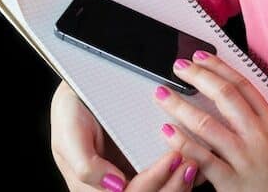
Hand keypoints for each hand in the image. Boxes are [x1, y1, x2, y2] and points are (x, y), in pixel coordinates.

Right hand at [51, 82, 198, 190]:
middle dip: (174, 184)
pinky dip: (189, 173)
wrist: (84, 86)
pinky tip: (199, 158)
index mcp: (95, 188)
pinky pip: (172, 178)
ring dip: (184, 181)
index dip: (153, 181)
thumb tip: (115, 186)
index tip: (173, 156)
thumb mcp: (69, 133)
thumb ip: (85, 164)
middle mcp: (118, 186)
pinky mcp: (151, 166)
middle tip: (191, 162)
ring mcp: (136, 176)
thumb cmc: (73, 110)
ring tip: (196, 161)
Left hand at [153, 51, 267, 191]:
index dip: (219, 67)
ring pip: (207, 124)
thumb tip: (238, 100)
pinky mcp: (232, 182)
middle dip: (199, 77)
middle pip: (224, 96)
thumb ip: (261, 119)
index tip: (201, 57)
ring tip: (163, 95)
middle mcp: (257, 136)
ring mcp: (244, 158)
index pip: (242, 85)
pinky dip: (183, 144)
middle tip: (179, 67)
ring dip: (181, 106)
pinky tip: (167, 132)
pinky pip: (203, 158)